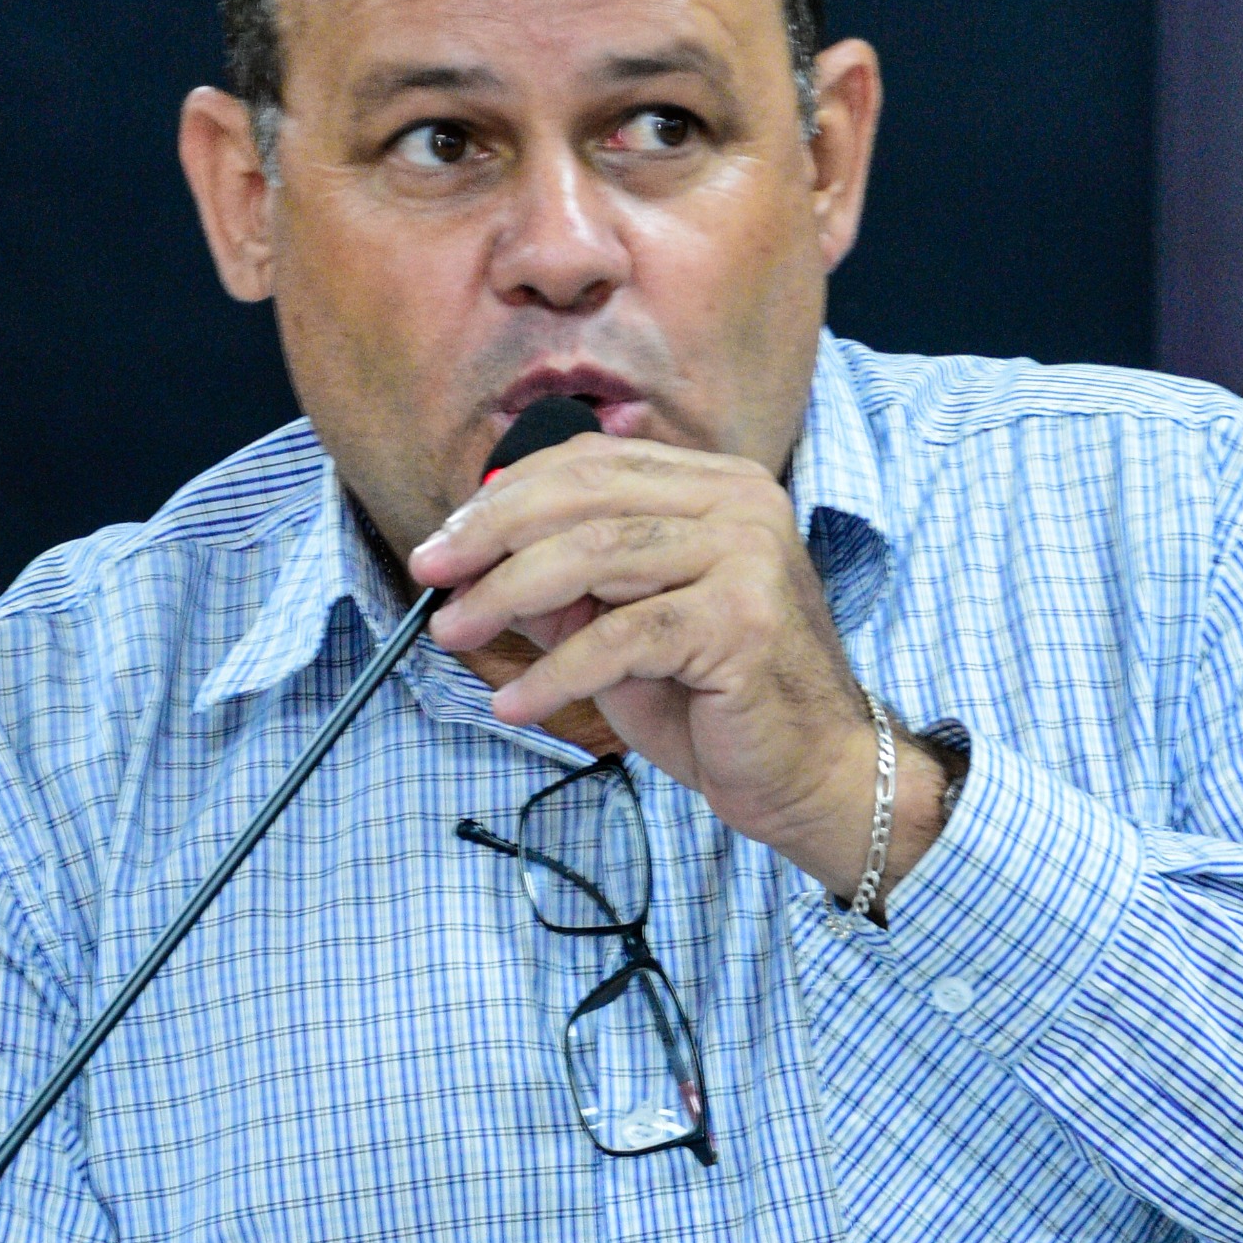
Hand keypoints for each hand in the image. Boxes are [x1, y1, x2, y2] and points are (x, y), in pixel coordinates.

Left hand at [411, 432, 949, 901]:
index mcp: (716, 486)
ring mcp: (748, 557)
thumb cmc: (719, 706)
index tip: (442, 544)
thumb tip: (472, 565)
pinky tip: (516, 706)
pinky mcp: (742, 622)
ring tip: (452, 634)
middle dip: (491, 536)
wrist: (813, 776)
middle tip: (429, 576)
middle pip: (584, 497)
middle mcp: (741, 504)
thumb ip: (565, 592)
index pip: (588, 466)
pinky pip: (621, 637)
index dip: (503, 499)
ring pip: (595, 556)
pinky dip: (556, 673)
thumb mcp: (624, 634)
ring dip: (506, 597)